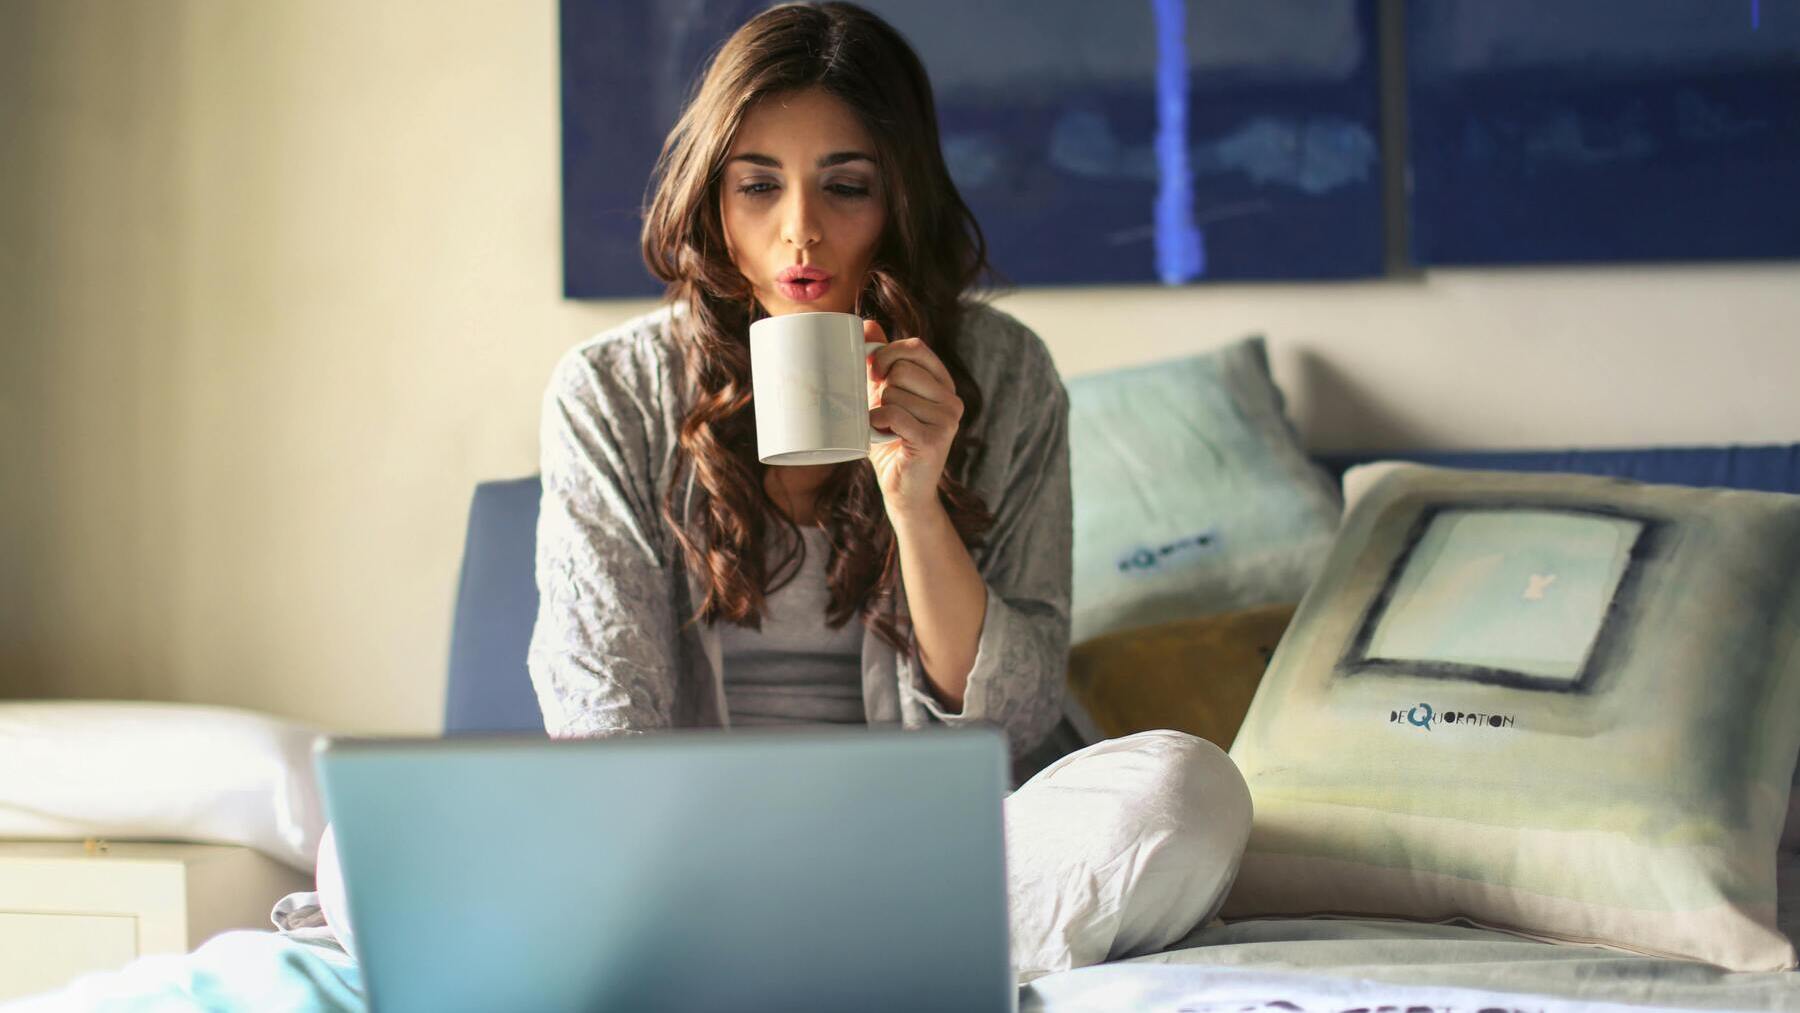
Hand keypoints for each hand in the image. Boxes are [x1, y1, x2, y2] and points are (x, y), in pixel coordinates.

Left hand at [864, 318, 962, 520]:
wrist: (903, 489)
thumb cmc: (891, 441)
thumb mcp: (884, 396)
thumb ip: (880, 362)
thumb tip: (866, 324)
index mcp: (943, 383)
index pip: (916, 347)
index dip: (887, 353)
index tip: (873, 371)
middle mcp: (952, 399)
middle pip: (903, 368)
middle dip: (881, 388)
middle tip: (881, 410)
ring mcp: (948, 420)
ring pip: (895, 392)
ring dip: (879, 410)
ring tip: (886, 429)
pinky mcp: (935, 439)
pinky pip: (894, 414)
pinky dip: (877, 422)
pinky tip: (880, 434)